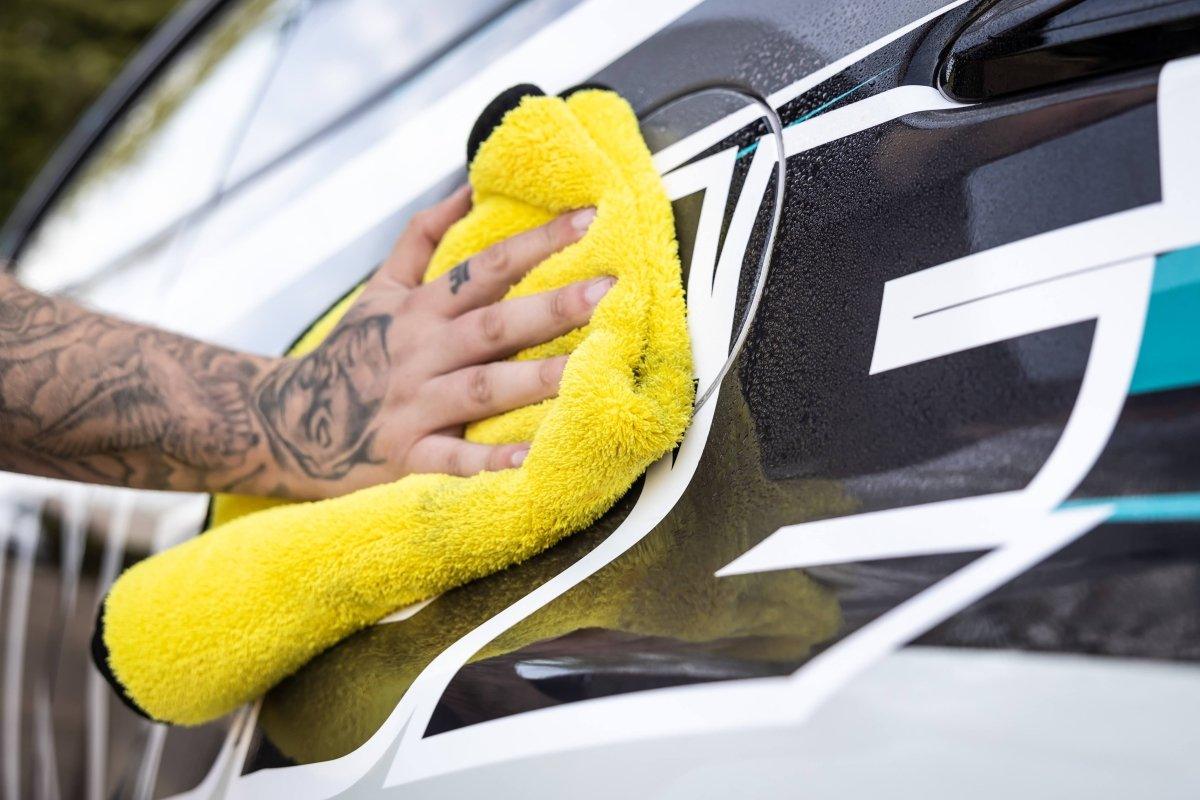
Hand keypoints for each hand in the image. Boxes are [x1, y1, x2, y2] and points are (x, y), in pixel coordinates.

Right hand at [256, 187, 611, 498]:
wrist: (286, 421)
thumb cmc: (351, 352)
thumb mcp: (380, 288)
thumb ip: (424, 238)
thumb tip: (468, 186)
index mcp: (421, 309)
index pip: (486, 267)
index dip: (536, 241)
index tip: (590, 218)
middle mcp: (421, 352)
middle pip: (492, 325)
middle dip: (551, 308)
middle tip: (609, 291)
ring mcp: (414, 405)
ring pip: (481, 389)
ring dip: (533, 381)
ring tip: (587, 372)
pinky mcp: (405, 456)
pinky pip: (450, 459)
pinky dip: (485, 461)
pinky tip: (529, 460)